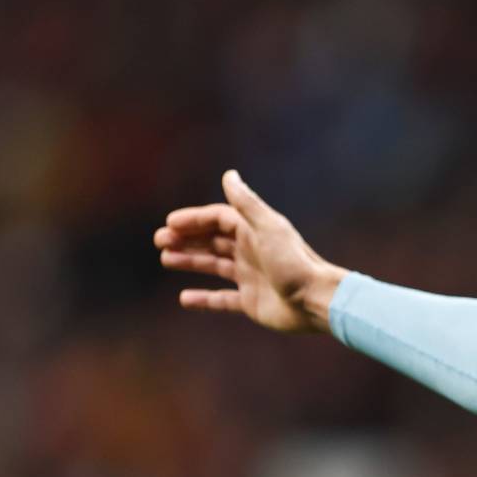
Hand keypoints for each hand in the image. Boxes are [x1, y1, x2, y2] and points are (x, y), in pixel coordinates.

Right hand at [154, 170, 346, 332]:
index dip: (194, 220)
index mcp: (255, 232)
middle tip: (159, 241)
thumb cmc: (294, 263)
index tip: (169, 224)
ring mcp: (250, 277)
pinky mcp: (251, 302)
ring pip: (214, 265)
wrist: (316, 300)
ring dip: (190, 261)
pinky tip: (184, 298)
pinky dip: (204, 299)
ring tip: (166, 259)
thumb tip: (229, 174)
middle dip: (186, 239)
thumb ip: (246, 204)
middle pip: (213, 240)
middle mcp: (251, 252)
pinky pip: (222, 299)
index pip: (218, 219)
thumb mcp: (268, 228)